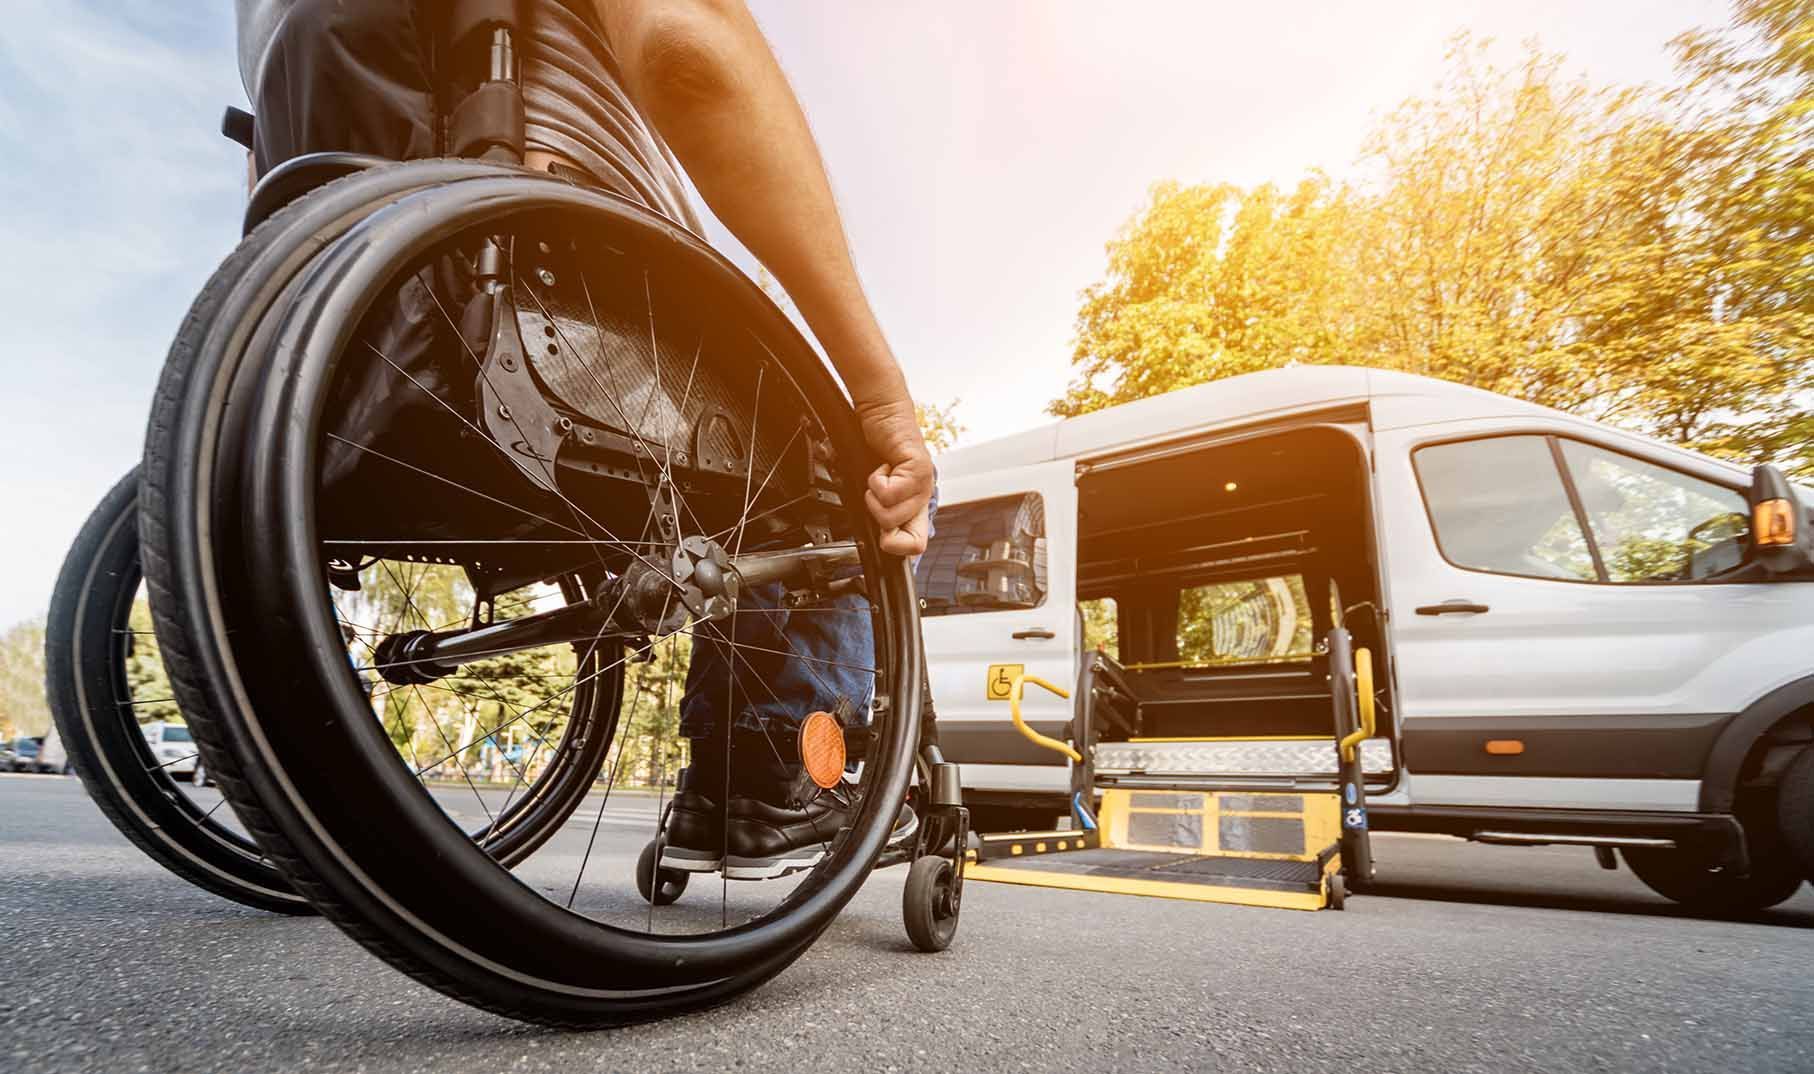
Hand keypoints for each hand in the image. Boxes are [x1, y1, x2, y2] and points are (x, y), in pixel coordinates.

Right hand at [855, 398, 933, 556]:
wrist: (882, 414)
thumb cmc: (877, 449)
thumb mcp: (878, 489)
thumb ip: (882, 513)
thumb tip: (881, 540)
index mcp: (915, 506)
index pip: (916, 546)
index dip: (894, 546)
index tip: (882, 530)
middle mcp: (923, 497)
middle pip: (897, 536)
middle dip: (877, 516)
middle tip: (879, 494)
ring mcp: (922, 484)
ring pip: (890, 515)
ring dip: (874, 496)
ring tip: (881, 477)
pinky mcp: (917, 468)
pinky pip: (888, 492)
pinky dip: (875, 479)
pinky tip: (883, 466)